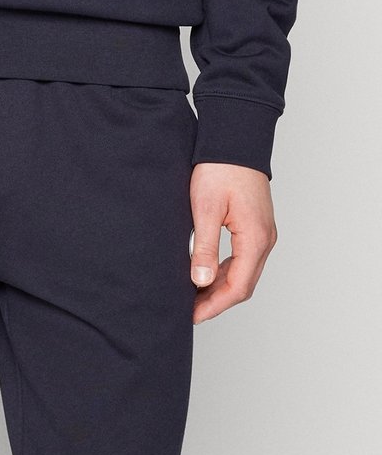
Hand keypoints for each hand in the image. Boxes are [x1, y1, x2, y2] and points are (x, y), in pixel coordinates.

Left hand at [189, 162, 277, 323]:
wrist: (235, 139)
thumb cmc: (220, 168)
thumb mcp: (205, 208)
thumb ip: (204, 247)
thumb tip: (200, 281)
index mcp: (255, 239)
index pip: (237, 288)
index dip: (213, 306)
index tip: (191, 315)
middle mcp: (265, 240)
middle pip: (243, 285)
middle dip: (216, 301)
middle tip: (189, 310)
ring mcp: (263, 233)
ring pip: (244, 272)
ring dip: (220, 287)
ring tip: (193, 295)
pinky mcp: (256, 225)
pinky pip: (243, 258)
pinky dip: (225, 270)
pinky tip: (205, 272)